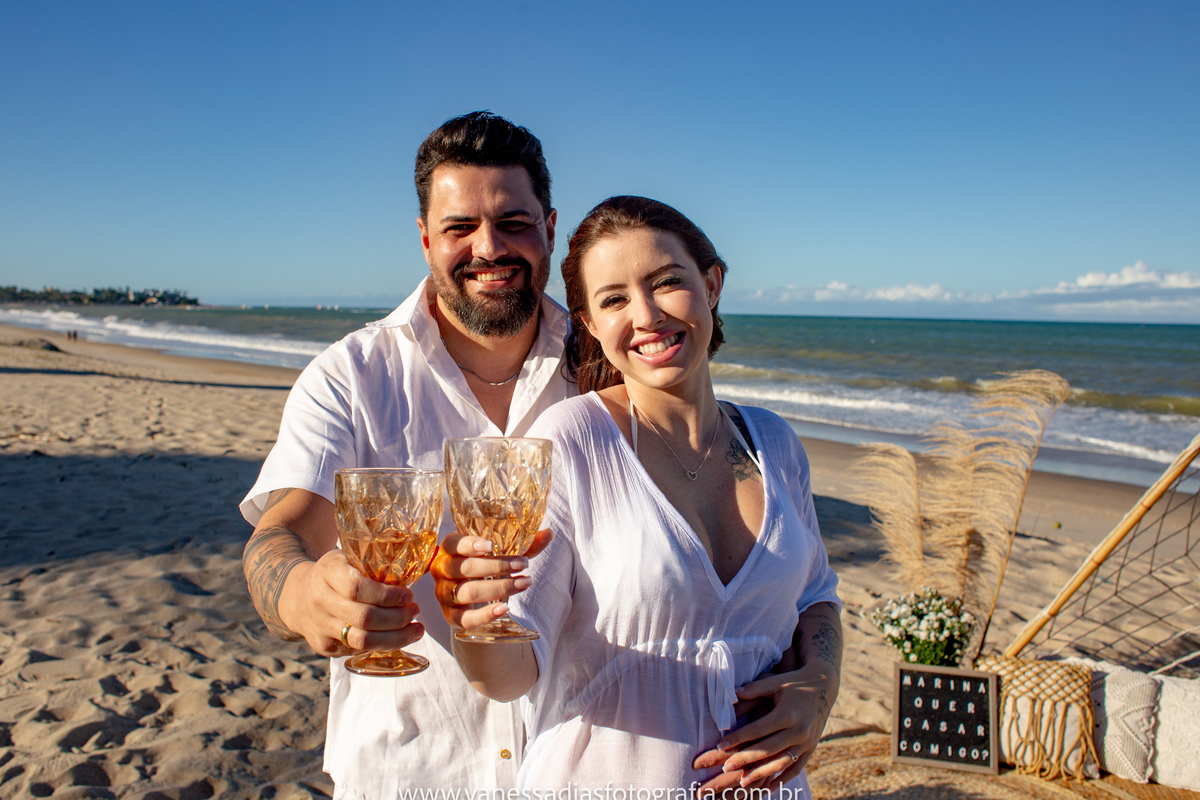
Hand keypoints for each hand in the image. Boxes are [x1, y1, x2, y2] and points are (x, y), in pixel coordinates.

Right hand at [283, 548, 423, 656]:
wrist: (297, 597)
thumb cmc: (334, 574)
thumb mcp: (348, 557)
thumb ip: (374, 564)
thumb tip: (416, 571)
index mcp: (327, 572)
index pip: (357, 589)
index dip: (387, 595)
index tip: (408, 595)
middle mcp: (319, 600)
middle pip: (364, 619)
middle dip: (397, 619)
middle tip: (415, 612)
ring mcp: (319, 626)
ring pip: (362, 641)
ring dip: (396, 638)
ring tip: (416, 630)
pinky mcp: (323, 646)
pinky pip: (357, 651)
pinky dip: (382, 646)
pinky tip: (397, 637)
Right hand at [431, 529, 552, 628]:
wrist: (472, 597)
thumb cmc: (486, 566)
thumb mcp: (502, 553)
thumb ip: (524, 545)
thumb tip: (548, 533)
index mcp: (449, 549)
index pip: (453, 544)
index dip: (469, 544)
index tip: (491, 544)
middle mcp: (442, 570)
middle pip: (464, 568)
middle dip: (497, 566)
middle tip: (524, 564)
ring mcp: (444, 594)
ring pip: (467, 592)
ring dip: (499, 588)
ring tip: (524, 582)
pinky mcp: (451, 616)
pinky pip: (465, 618)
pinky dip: (485, 614)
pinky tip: (505, 609)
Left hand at [692, 666, 837, 794]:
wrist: (824, 687)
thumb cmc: (795, 683)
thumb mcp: (776, 682)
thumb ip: (754, 689)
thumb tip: (733, 692)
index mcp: (787, 713)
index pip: (758, 729)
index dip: (739, 738)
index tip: (721, 745)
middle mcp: (799, 730)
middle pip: (768, 749)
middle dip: (745, 759)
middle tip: (726, 768)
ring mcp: (807, 742)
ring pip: (781, 762)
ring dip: (761, 773)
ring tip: (742, 782)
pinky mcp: (811, 748)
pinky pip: (797, 768)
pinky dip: (783, 779)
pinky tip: (769, 787)